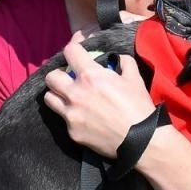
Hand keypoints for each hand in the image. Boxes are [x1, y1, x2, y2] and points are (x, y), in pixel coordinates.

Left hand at [42, 38, 157, 159]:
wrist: (141, 141)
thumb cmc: (139, 107)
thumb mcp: (135, 79)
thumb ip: (123, 63)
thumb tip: (116, 58)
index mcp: (90, 76)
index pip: (69, 52)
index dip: (73, 48)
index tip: (76, 51)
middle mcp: (75, 93)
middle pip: (51, 77)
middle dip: (59, 75)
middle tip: (69, 80)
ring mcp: (71, 114)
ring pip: (49, 98)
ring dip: (57, 94)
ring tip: (68, 97)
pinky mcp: (71, 131)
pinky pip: (63, 119)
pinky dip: (70, 115)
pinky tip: (82, 118)